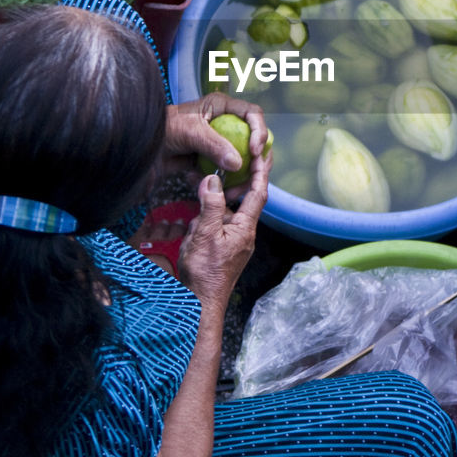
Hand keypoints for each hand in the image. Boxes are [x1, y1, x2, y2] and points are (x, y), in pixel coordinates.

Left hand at [162, 94, 268, 198]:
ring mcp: (218, 144)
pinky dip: (221, 183)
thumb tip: (239, 163)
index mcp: (222, 107)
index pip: (253, 115)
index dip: (259, 132)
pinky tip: (202, 184)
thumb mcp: (189, 131)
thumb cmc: (161, 129)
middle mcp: (224, 124)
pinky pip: (226, 173)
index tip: (254, 152)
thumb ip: (214, 145)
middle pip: (254, 141)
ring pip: (243, 161)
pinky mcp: (210, 161)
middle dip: (256, 161)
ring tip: (229, 191)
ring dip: (240, 178)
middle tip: (253, 178)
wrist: (139, 146)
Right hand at [178, 164, 267, 312]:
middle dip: (233, 186)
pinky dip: (208, 221)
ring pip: (227, 215)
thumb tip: (213, 180)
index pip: (258, 193)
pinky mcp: (225, 250)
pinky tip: (194, 226)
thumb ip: (211, 205)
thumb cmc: (204, 272)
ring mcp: (235, 243)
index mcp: (245, 228)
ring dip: (214, 207)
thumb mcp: (204, 234)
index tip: (263, 153)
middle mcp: (244, 234)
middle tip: (225, 168)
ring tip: (197, 207)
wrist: (201, 302)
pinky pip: (219, 227)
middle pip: (243, 202)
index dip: (261, 172)